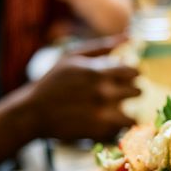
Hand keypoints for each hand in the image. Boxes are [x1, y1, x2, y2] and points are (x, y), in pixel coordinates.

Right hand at [24, 55, 139, 141]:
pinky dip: (116, 129)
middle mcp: (104, 93)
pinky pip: (120, 132)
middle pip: (138, 92)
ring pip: (133, 116)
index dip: (131, 75)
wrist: (32, 112)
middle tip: (118, 95)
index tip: (124, 78)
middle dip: (131, 93)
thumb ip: (102, 47)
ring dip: (127, 114)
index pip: (135, 72)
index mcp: (100, 72)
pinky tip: (105, 124)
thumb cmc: (52, 81)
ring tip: (116, 113)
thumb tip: (130, 37)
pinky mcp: (98, 133)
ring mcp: (102, 114)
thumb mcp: (73, 56)